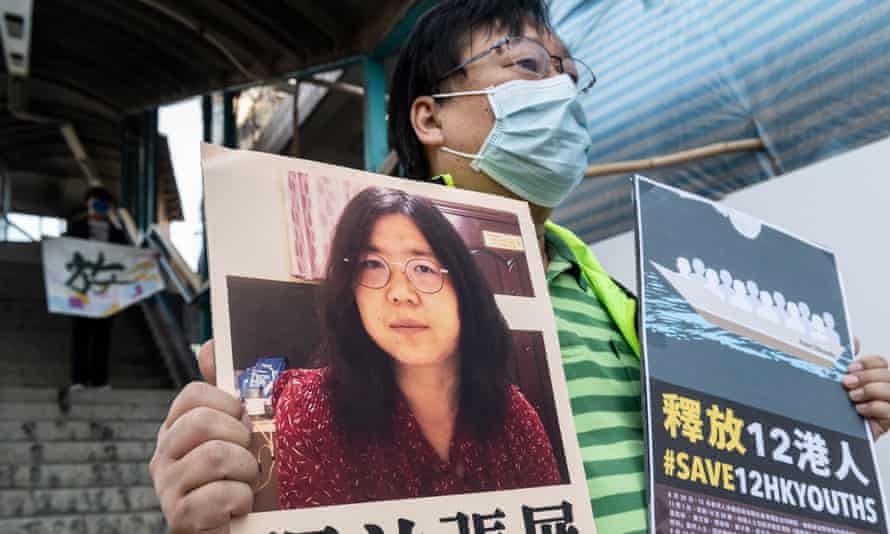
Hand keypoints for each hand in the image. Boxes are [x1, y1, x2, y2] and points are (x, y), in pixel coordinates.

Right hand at [150, 340, 257, 532]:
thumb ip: (225, 390)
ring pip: (215, 457)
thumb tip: (210, 345)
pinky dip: (241, 500)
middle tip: (248, 457)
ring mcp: (167, 487)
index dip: (228, 404)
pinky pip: (220, 495)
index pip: (194, 394)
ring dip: (246, 470)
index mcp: (176, 428)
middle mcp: (163, 455)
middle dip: (240, 439)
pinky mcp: (180, 518)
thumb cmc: (241, 475)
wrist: (244, 525)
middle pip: (202, 422)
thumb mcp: (238, 429)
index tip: (242, 422)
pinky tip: (238, 507)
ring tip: (247, 483)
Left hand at [842, 338, 889, 440]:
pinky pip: (889, 411)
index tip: (850, 367)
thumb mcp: (836, 382)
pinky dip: (873, 408)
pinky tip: (859, 410)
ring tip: (852, 397)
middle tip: (846, 383)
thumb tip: (854, 339)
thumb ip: (844, 361)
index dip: (867, 362)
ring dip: (870, 391)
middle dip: (866, 376)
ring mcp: (888, 406)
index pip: (881, 362)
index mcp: (872, 378)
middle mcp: (884, 391)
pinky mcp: (888, 422)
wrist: (829, 435)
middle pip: (887, 375)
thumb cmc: (834, 408)